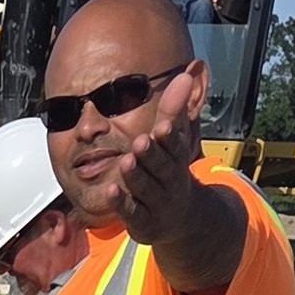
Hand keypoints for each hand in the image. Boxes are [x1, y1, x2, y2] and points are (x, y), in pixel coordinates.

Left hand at [75, 59, 209, 234]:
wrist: (180, 218)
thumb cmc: (170, 170)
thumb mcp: (174, 140)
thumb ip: (173, 110)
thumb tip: (183, 74)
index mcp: (177, 159)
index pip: (176, 147)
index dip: (171, 137)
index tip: (164, 126)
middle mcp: (170, 181)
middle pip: (162, 167)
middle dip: (152, 155)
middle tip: (141, 141)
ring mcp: (157, 203)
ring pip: (146, 189)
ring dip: (136, 176)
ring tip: (126, 161)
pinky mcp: (142, 221)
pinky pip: (132, 212)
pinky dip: (122, 203)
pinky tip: (110, 190)